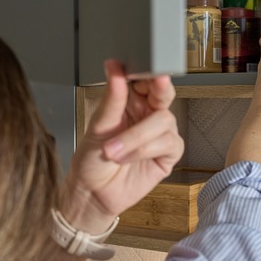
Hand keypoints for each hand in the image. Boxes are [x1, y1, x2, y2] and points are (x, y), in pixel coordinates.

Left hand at [61, 60, 183, 232]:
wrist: (92, 193)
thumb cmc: (92, 159)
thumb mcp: (98, 125)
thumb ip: (112, 98)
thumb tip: (115, 68)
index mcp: (131, 101)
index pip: (146, 79)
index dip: (149, 72)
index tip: (144, 67)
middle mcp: (148, 114)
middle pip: (165, 94)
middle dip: (160, 90)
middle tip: (156, 84)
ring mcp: (160, 134)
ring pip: (165, 121)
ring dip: (137, 137)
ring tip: (113, 151)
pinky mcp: (168, 154)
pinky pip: (168, 144)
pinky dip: (145, 150)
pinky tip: (127, 158)